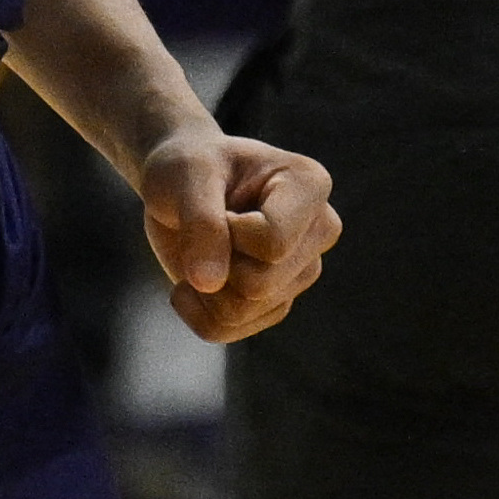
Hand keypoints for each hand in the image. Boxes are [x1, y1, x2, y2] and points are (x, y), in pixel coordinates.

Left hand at [141, 130, 339, 343]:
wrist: (180, 188)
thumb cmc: (188, 167)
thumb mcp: (186, 176)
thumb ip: (201, 222)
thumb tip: (209, 282)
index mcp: (311, 185)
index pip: (274, 243)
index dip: (228, 235)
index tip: (217, 206)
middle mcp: (319, 230)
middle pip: (261, 284)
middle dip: (216, 264)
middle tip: (205, 230)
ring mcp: (302, 270)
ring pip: (246, 311)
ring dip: (205, 291)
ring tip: (201, 253)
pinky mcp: (278, 301)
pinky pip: (231, 331)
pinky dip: (200, 312)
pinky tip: (195, 281)